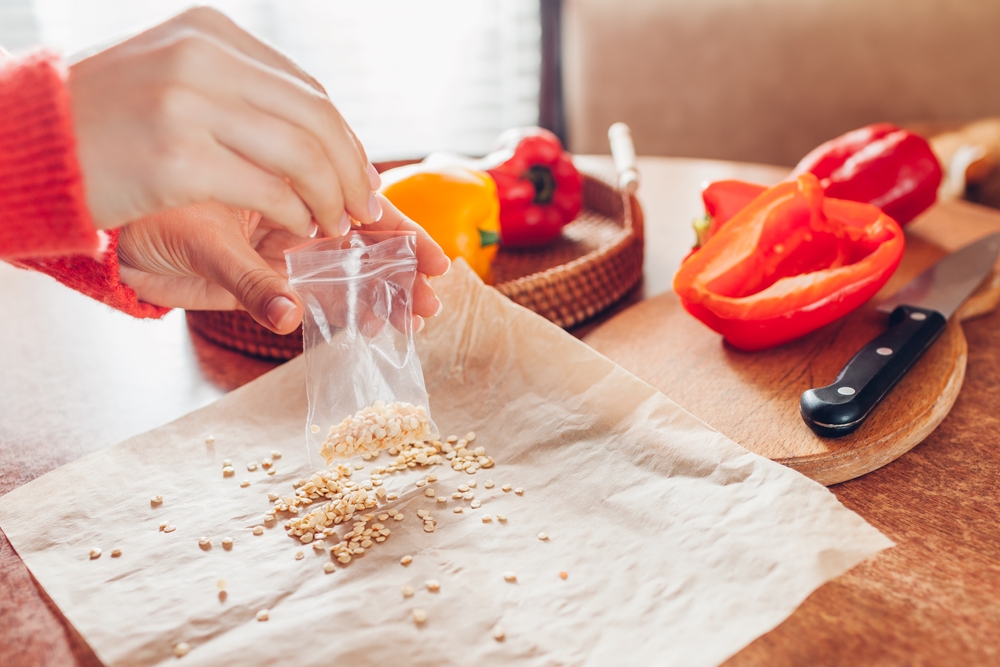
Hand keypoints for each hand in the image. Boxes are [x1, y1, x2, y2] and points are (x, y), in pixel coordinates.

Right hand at [68, 6, 382, 237]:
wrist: (22, 145)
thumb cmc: (99, 122)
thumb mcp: (170, 78)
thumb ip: (235, 91)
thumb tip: (310, 129)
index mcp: (209, 33)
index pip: (306, 89)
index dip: (344, 138)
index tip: (360, 173)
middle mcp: (203, 57)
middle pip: (316, 119)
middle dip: (351, 170)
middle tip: (363, 208)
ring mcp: (189, 104)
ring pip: (302, 155)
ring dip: (331, 197)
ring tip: (335, 224)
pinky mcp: (177, 158)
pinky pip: (269, 190)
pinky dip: (296, 215)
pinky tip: (300, 230)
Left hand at [117, 195, 449, 333]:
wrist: (112, 246)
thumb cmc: (149, 219)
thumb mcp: (201, 243)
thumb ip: (248, 281)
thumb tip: (290, 316)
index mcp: (287, 185)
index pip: (360, 204)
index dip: (402, 233)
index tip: (436, 261)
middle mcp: (295, 216)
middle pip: (366, 242)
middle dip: (404, 271)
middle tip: (432, 300)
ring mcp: (286, 252)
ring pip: (350, 271)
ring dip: (385, 293)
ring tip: (417, 320)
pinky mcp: (272, 284)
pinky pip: (320, 298)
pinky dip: (350, 312)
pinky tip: (377, 326)